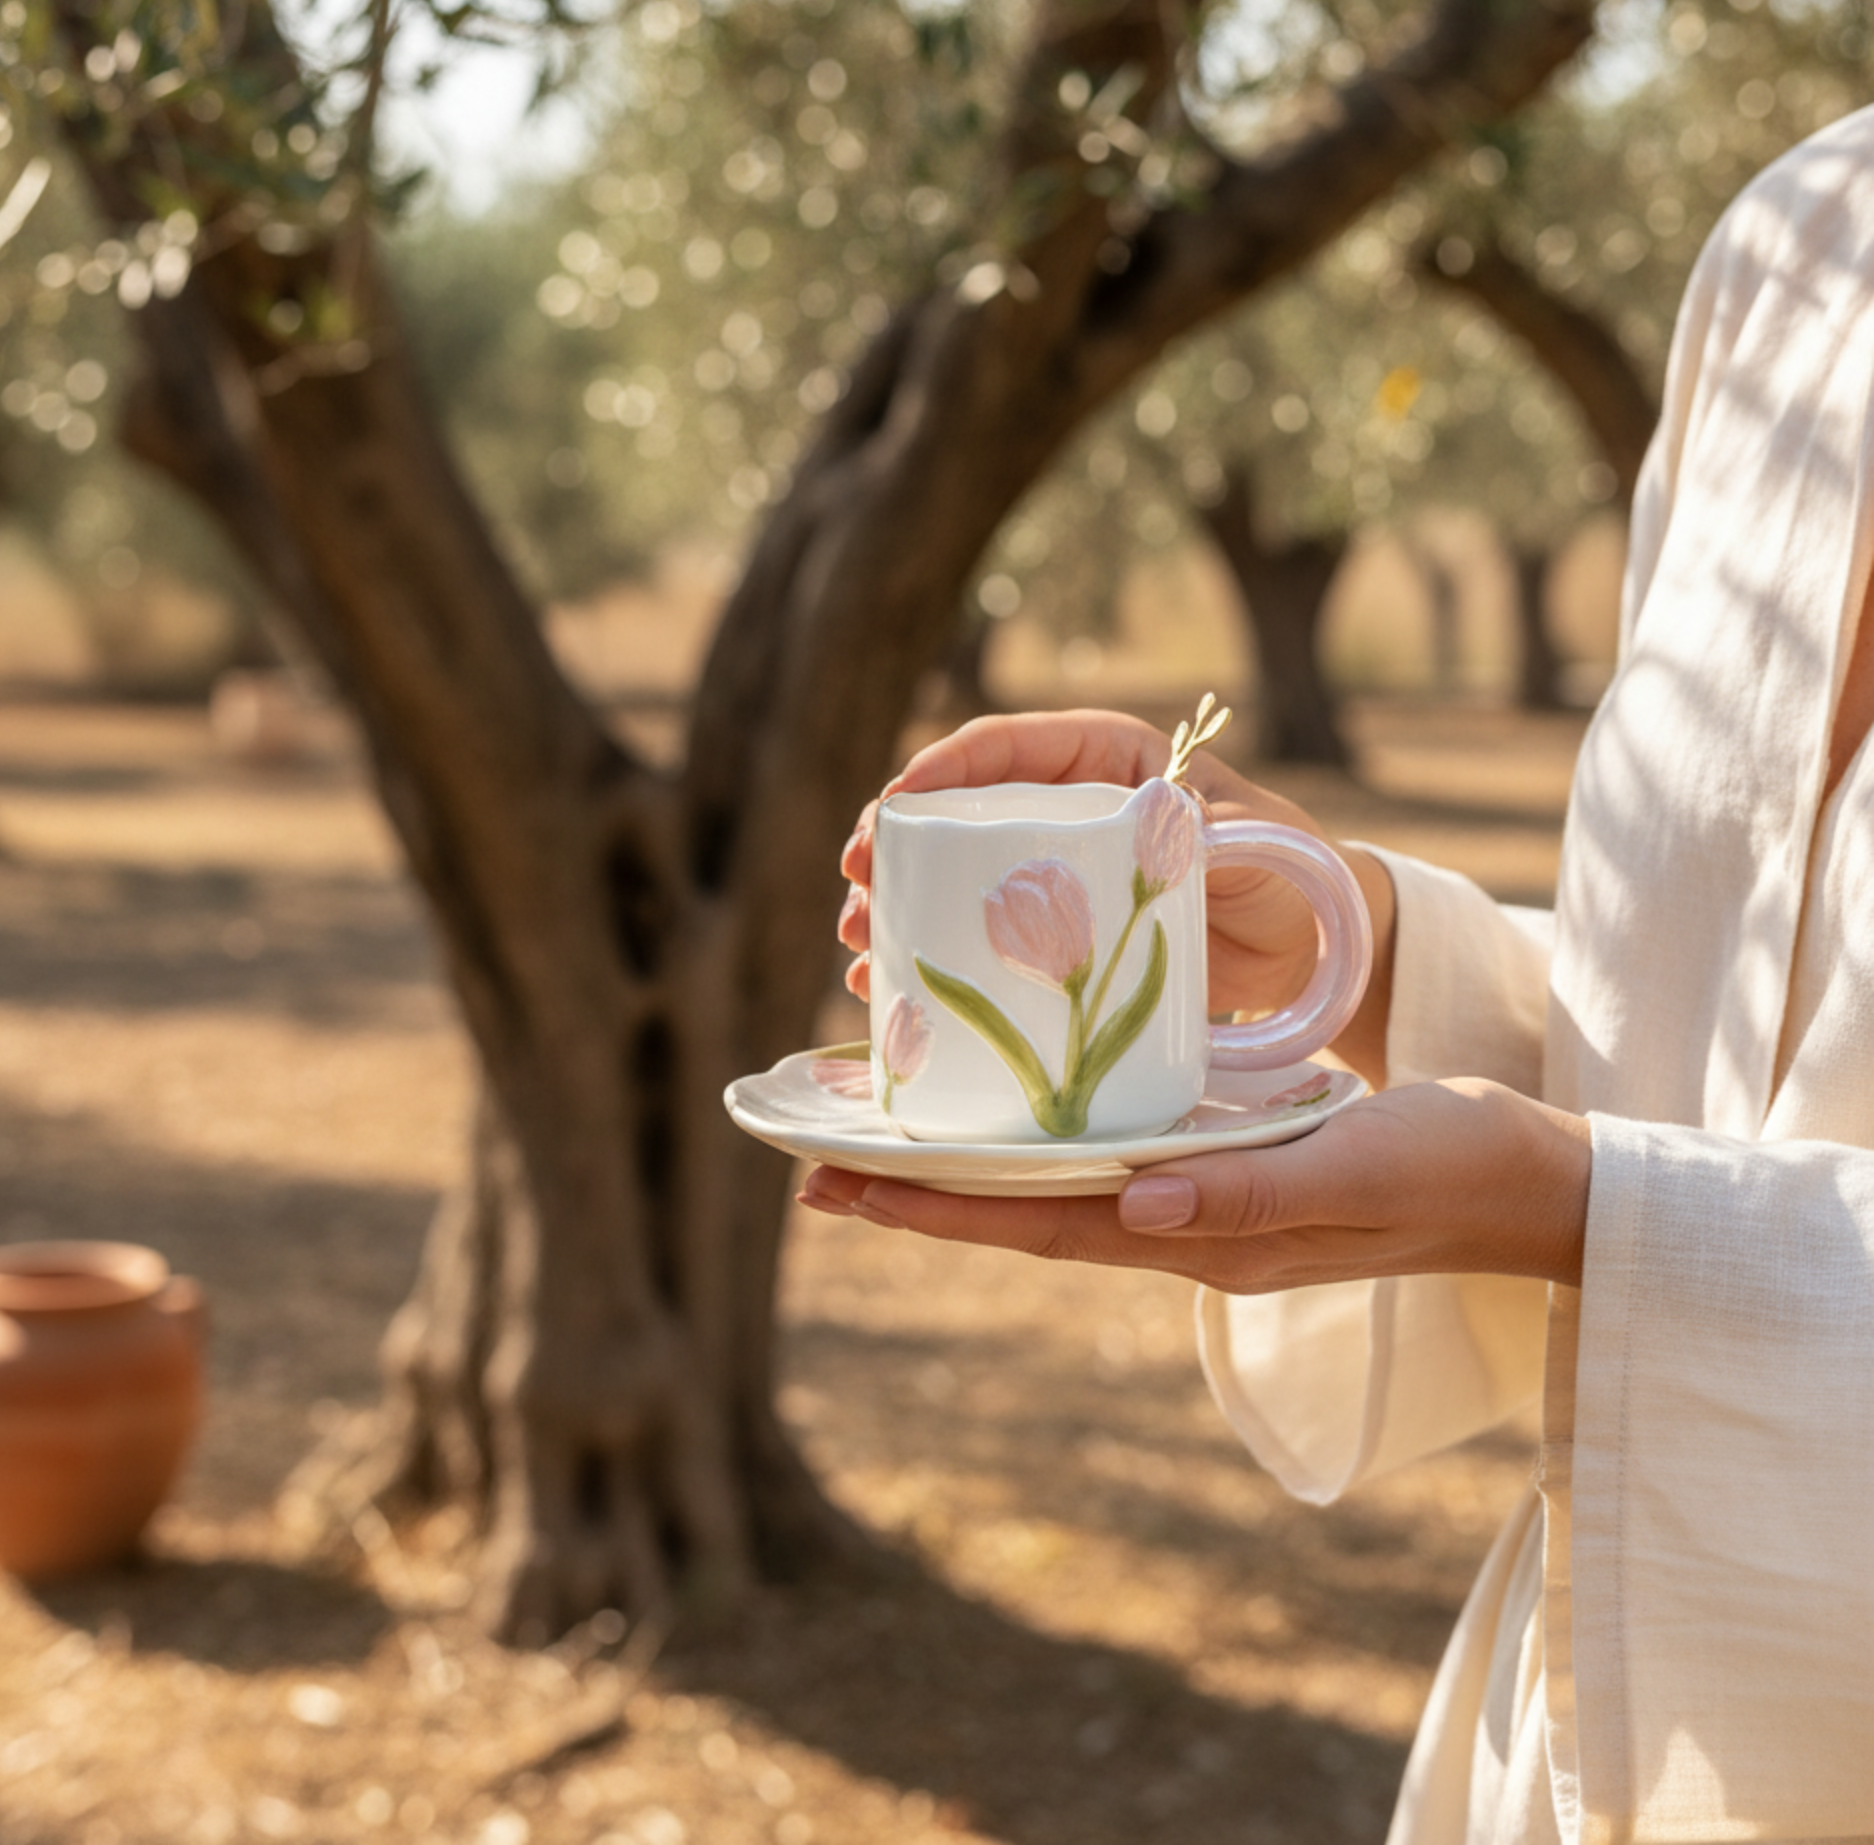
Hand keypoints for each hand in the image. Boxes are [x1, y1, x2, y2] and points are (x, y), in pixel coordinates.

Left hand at [798, 1078, 1591, 1290]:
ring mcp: (1201, 1206)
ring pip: (1058, 1189)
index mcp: (1204, 1240)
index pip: (1043, 1225)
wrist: (1531, 1181)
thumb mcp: (1357, 1169)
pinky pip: (1106, 1161)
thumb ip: (1249, 1192)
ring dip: (969, 1165)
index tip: (837, 1182)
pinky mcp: (1224, 1170)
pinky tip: (1010, 1107)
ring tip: (881, 1132)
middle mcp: (1184, 1231)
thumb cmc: (1454, 1166)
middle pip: (1027, 1212)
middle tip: (815, 1158)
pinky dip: (1041, 1141)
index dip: (938, 1205)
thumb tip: (1133, 1203)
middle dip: (922, 1189)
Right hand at [836, 709, 1397, 1085]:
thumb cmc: (1292, 871)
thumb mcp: (1254, 842)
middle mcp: (1063, 812)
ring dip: (895, 906)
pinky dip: (928, 961)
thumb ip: (1208, 834)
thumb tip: (1163, 831)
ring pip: (950, 879)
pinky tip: (884, 986)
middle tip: (854, 885)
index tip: (892, 806)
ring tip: (858, 940)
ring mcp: (1051, 879)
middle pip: (956, 815)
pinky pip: (974, 944)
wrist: (1313, 950)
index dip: (940, 768)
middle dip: (892, 847)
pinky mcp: (1052, 942)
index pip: (1007, 747)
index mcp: (1104, 760)